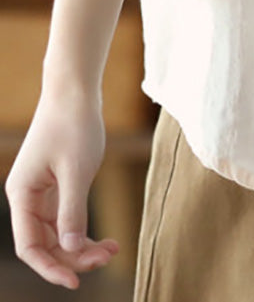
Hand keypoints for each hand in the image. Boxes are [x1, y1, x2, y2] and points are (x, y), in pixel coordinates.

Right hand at [4, 87, 119, 288]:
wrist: (75, 90)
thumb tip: (72, 249)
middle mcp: (27, 197)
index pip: (29, 246)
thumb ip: (73, 210)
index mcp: (22, 194)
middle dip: (74, 256)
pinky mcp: (56, 184)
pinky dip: (84, 229)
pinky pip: (66, 218)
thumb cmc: (74, 124)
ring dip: (82, 246)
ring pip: (58, 233)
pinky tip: (105, 238)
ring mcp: (41, 191)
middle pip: (45, 243)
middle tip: (109, 256)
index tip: (75, 282)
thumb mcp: (77, 169)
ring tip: (113, 249)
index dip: (50, 267)